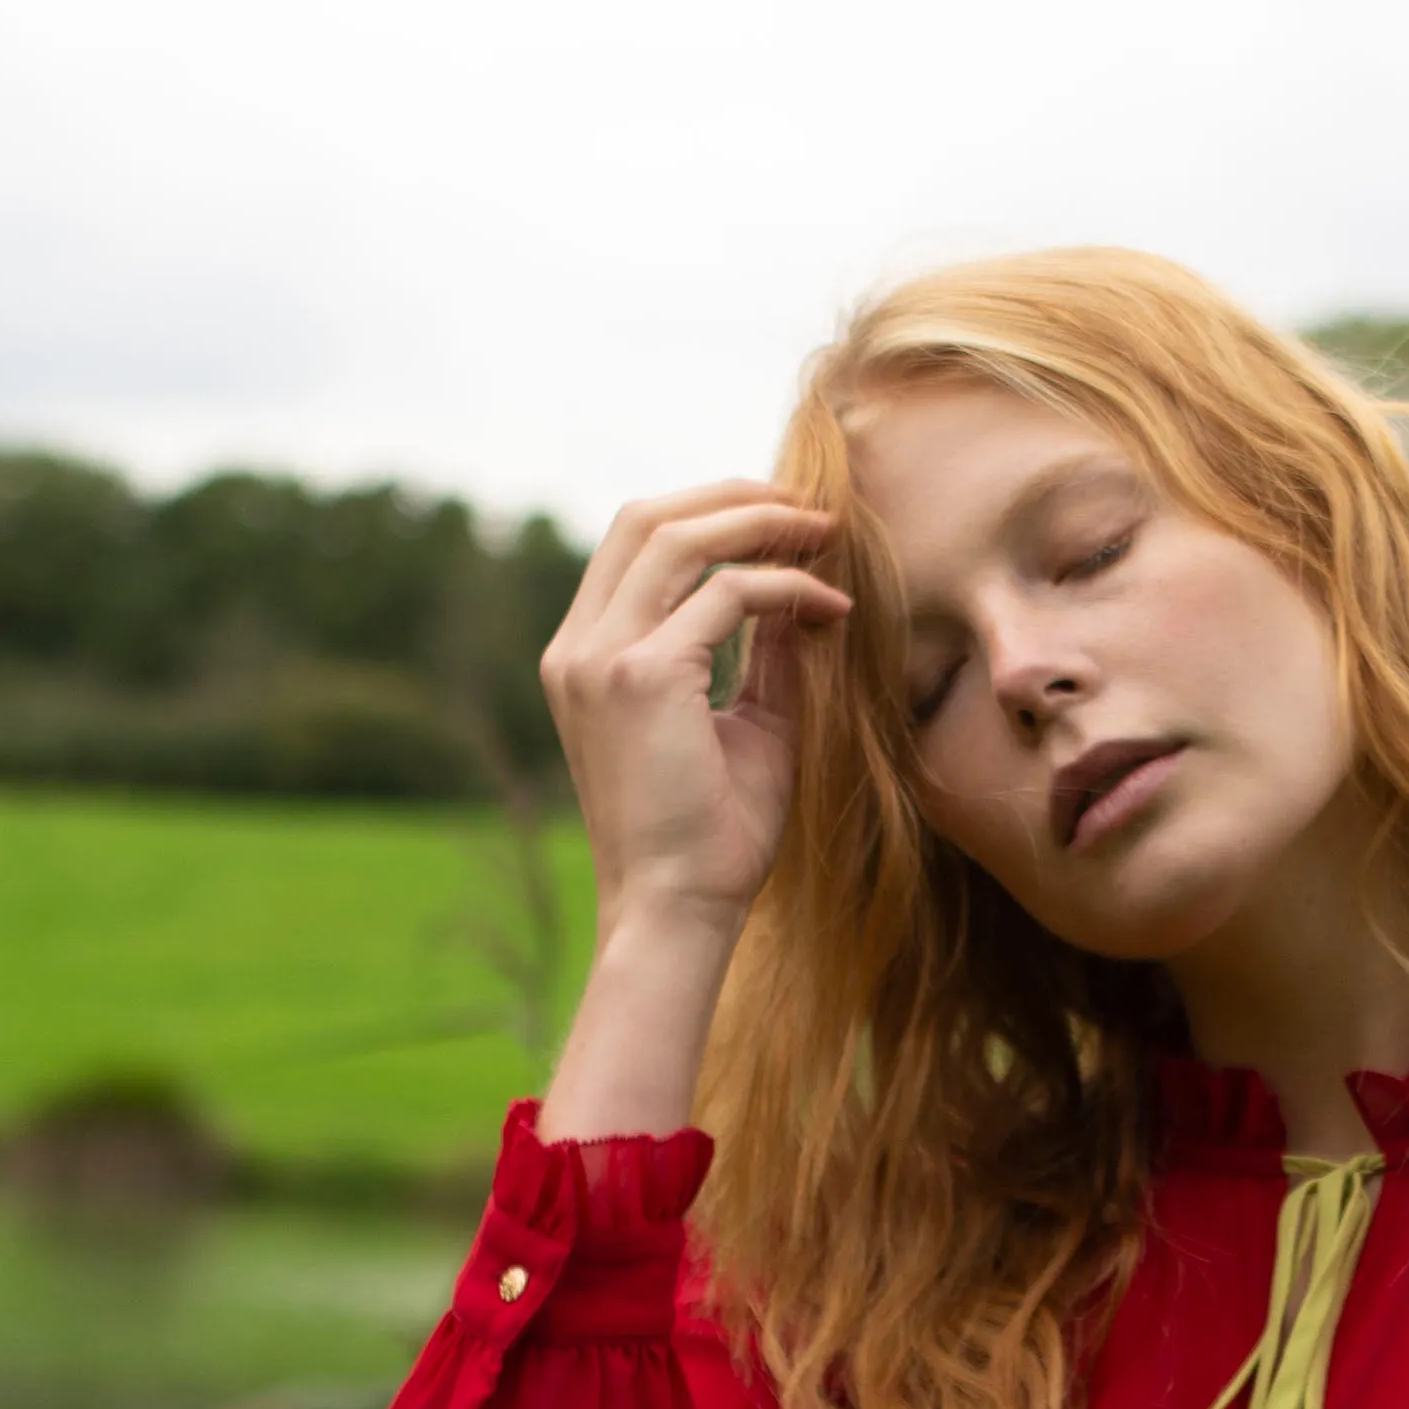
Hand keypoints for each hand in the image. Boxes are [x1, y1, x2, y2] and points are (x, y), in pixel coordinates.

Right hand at [542, 481, 851, 946]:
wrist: (679, 911)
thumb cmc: (711, 837)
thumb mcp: (743, 723)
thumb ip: (759, 652)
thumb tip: (796, 586)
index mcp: (584, 658)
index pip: (634, 547)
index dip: (709, 517)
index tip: (784, 527)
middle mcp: (577, 649)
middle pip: (645, 518)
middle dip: (732, 497)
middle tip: (809, 509)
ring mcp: (599, 658)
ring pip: (676, 536)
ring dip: (758, 522)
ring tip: (825, 533)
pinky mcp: (640, 676)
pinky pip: (725, 594)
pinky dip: (785, 587)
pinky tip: (831, 610)